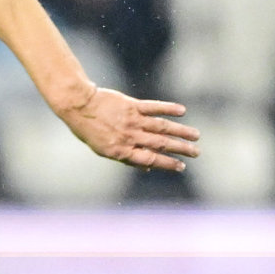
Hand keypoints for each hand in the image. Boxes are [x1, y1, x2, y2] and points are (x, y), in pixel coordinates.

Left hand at [56, 84, 199, 171]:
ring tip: (196, 136)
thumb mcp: (103, 150)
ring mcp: (132, 121)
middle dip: (180, 149)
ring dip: (180, 132)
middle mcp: (130, 137)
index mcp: (122, 151)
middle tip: (196, 153)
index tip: (181, 167)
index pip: (150, 159)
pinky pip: (154, 108)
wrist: (78, 106)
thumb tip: (147, 168)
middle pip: (161, 144)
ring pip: (162, 127)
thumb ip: (126, 158)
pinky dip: (169, 108)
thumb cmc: (89, 130)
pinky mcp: (132, 106)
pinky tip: (182, 111)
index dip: (167, 164)